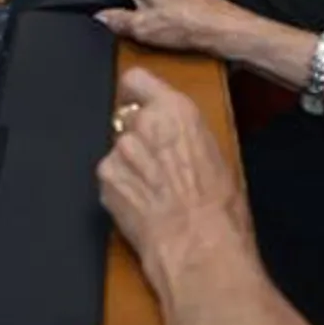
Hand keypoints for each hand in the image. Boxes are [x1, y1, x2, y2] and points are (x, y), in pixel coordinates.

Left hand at [98, 67, 250, 279]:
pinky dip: (120, 187)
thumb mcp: (216, 154)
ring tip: (153, 190)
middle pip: (127, 118)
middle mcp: (143, 123)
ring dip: (129, 164)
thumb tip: (177, 133)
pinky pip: (109, 176)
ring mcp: (120, 151)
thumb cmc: (218, 207)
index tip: (137, 101)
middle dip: (138, 136)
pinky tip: (142, 204)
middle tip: (158, 164)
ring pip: (118, 150)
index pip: (137, 80)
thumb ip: (186, 132)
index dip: (135, 93)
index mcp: (176, 110)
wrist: (197, 244)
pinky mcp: (105, 179)